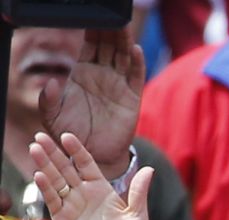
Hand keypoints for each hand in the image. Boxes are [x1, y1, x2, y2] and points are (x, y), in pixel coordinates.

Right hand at [30, 132, 152, 219]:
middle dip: (54, 152)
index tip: (66, 135)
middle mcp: (84, 193)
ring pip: (56, 180)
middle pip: (66, 168)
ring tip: (35, 148)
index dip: (77, 150)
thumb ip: (139, 194)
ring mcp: (71, 205)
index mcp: (102, 189)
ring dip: (44, 165)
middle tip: (40, 135)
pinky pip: (52, 200)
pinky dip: (45, 187)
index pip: (86, 163)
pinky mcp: (61, 218)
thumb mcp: (137, 217)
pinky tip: (38, 174)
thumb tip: (150, 169)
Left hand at [39, 30, 144, 179]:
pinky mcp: (132, 99)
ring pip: (124, 56)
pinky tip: (135, 50)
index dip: (93, 30)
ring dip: (124, 40)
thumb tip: (53, 82)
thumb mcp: (51, 116)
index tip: (93, 15)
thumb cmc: (70, 135)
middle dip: (111, 29)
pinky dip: (137, 63)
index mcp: (83, 73)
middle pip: (109, 45)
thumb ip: (49, 99)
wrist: (92, 155)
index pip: (90, 44)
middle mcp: (103, 75)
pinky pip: (136, 76)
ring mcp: (119, 85)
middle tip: (112, 14)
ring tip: (123, 24)